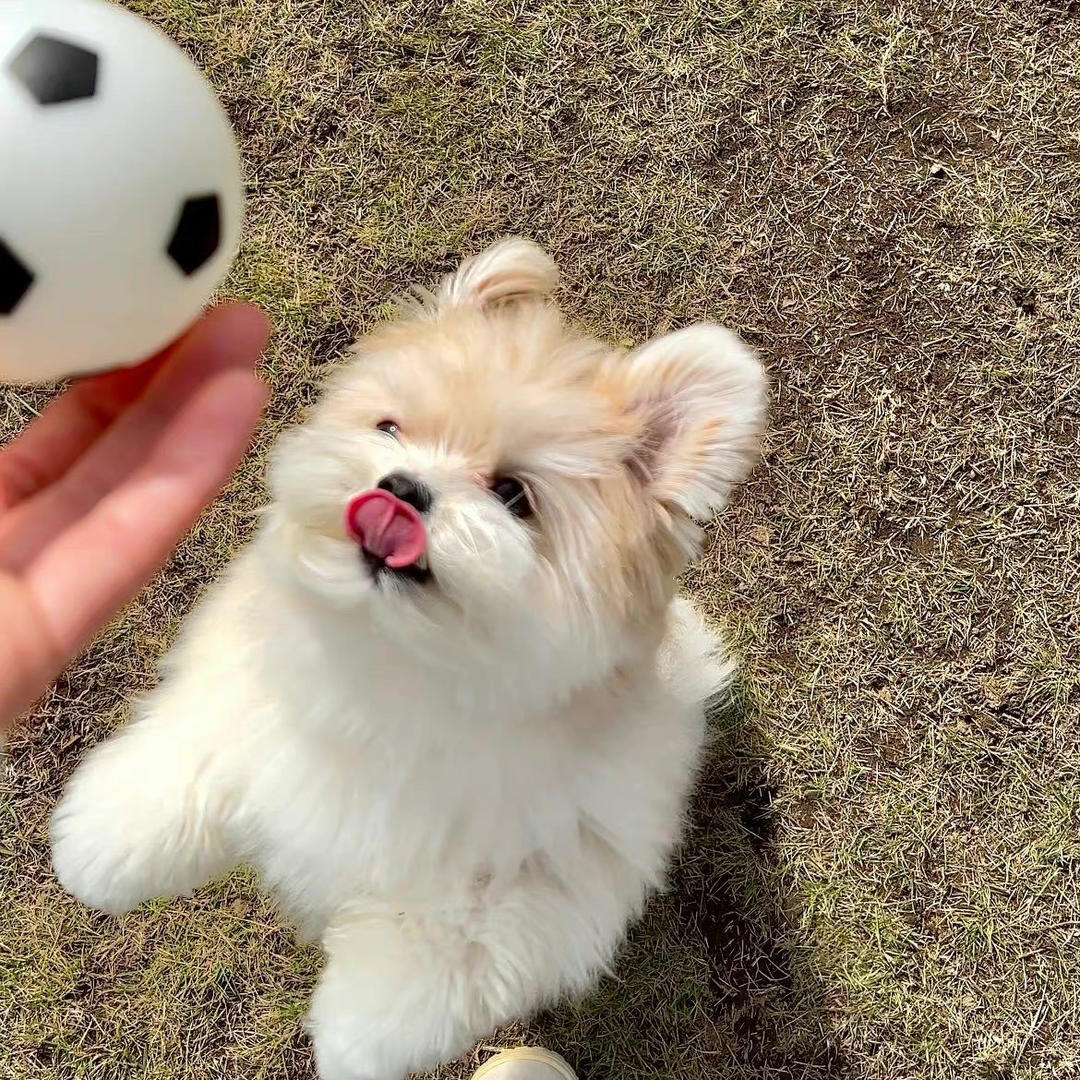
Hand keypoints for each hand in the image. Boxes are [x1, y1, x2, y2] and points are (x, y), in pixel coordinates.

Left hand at [0, 303, 269, 728]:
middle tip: (224, 308)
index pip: (42, 422)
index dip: (100, 357)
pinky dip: (188, 475)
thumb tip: (11, 302)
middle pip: (88, 446)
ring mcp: (13, 591)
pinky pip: (121, 544)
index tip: (152, 297)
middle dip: (166, 372)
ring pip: (118, 490)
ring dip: (195, 413)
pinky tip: (240, 407)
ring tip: (251, 337)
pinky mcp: (42, 642)